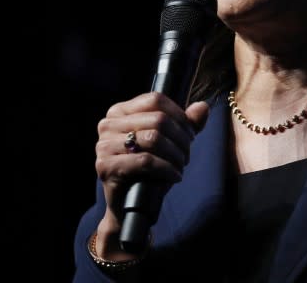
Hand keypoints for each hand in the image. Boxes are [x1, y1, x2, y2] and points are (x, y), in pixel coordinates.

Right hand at [93, 93, 208, 258]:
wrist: (130, 205)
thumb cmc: (150, 170)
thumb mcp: (170, 142)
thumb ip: (186, 123)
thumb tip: (203, 107)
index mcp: (120, 111)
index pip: (155, 99)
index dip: (180, 116)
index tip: (191, 135)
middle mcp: (108, 124)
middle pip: (158, 120)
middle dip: (181, 139)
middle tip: (186, 155)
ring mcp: (103, 145)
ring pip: (153, 139)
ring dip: (176, 154)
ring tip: (181, 165)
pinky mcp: (105, 166)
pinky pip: (145, 161)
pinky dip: (167, 169)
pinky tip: (176, 176)